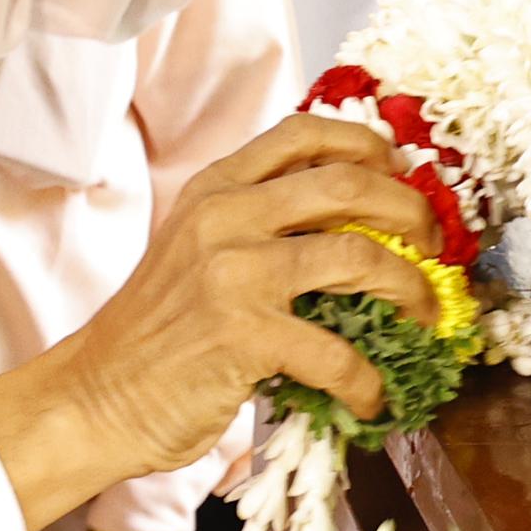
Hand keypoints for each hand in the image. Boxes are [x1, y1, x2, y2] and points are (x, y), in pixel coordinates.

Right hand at [0, 116, 440, 530]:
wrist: (97, 394)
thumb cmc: (157, 331)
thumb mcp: (196, 249)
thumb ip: (256, 224)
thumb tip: (353, 224)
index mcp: (214, 187)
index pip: (303, 133)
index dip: (367, 144)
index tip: (402, 171)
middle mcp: (224, 216)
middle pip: (346, 183)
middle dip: (410, 212)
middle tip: (433, 245)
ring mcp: (233, 273)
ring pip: (356, 256)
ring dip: (408, 290)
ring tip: (422, 317)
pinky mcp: (242, 336)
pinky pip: (336, 353)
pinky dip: (367, 380)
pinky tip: (370, 396)